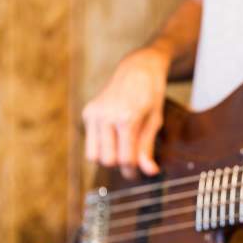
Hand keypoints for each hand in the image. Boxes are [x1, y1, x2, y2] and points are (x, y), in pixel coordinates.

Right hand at [82, 47, 169, 177]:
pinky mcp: (87, 112)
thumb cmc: (150, 96)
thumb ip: (148, 148)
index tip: (138, 173)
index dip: (132, 171)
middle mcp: (106, 116)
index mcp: (126, 118)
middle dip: (120, 166)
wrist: (137, 69)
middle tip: (132, 162)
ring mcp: (94, 113)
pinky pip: (90, 143)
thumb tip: (150, 172)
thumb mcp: (155, 121)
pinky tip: (113, 137)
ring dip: (108, 158)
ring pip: (93, 155)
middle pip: (107, 160)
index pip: (125, 159)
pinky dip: (100, 146)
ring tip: (122, 150)